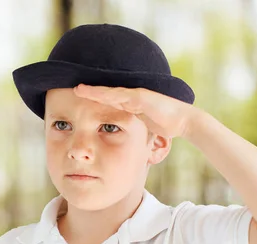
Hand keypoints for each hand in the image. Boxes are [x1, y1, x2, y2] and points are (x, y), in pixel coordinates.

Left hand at [73, 84, 199, 139]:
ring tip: (78, 90)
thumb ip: (133, 128)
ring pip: (109, 93)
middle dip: (89, 92)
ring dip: (93, 91)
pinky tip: (94, 92)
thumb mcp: (143, 128)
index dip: (93, 100)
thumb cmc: (165, 125)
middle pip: (105, 94)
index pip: (107, 101)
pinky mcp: (141, 96)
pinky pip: (120, 95)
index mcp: (129, 106)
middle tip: (72, 90)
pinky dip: (106, 94)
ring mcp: (135, 96)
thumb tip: (124, 139)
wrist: (183, 121)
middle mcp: (130, 98)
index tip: (77, 100)